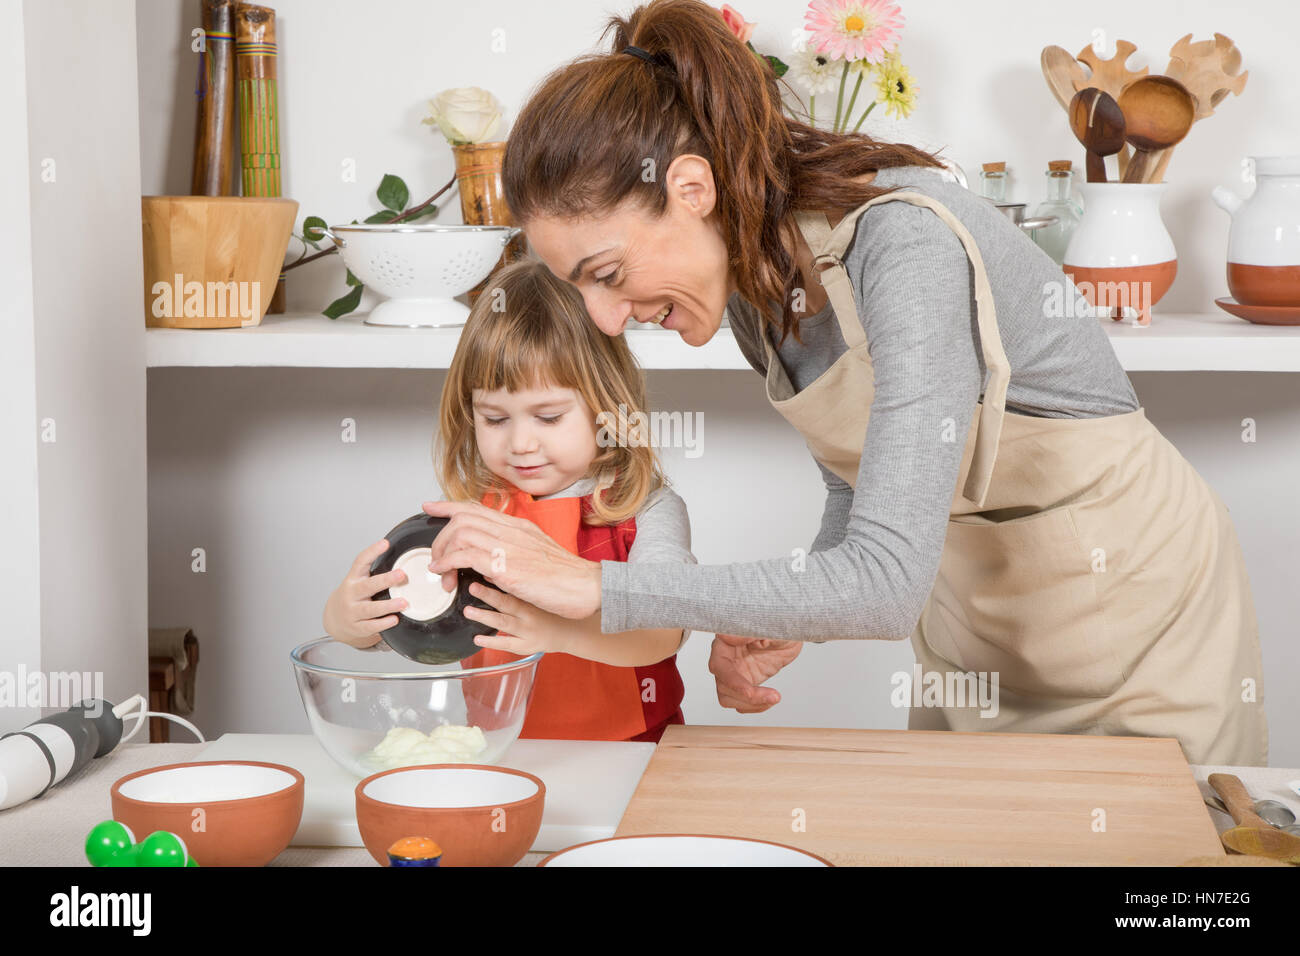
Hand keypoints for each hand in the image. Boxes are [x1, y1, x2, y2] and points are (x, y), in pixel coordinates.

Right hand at [322, 539, 408, 647]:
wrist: (334, 619)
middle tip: (402, 574)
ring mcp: (352, 611)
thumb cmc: (353, 596)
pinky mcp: (356, 627)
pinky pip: (370, 626)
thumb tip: (403, 560)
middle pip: (367, 586)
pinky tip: (395, 619)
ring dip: (387, 606)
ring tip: (404, 603)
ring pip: (369, 609)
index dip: (372, 552)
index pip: (360, 562)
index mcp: (353, 579)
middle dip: (385, 580)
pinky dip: (383, 623)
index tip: (385, 543)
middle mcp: (351, 594)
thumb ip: (375, 573)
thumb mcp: (358, 581)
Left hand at [421, 499, 601, 618]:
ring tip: (442, 572)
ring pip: (460, 533)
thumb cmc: (566, 578)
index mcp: (519, 527)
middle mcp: (512, 531)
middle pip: (463, 518)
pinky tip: (445, 574)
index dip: (449, 506)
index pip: (477, 508)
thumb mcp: (537, 556)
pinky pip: (466, 555)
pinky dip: (448, 562)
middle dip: (441, 537)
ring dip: (443, 553)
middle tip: (437, 558)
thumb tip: (489, 561)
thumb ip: (513, 553)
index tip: (431, 507)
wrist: (587, 587)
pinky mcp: (506, 566)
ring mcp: (509, 546)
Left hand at [463, 581, 575, 655]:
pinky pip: (507, 644)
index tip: (482, 571)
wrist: (570, 632)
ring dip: (485, 617)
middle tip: (472, 588)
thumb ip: (516, 586)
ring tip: (468, 611)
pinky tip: (477, 639)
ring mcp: (528, 631)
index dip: (498, 579)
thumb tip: (489, 573)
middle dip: (488, 595)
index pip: (514, 587)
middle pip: (507, 603)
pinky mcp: (525, 646)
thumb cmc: (551, 610)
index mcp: (533, 599)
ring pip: (504, 623)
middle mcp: (530, 614)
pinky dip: (492, 642)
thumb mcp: (539, 595)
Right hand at [708, 633, 802, 712]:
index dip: (733, 681)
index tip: (750, 691)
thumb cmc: (778, 622)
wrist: (789, 632)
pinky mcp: (745, 681)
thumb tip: (727, 637)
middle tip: (773, 696)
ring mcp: (734, 671)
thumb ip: (748, 632)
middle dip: (746, 696)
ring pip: (729, 697)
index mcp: (726, 641)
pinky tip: (771, 698)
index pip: (719, 665)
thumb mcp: (768, 626)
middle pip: (723, 686)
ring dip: (750, 704)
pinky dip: (756, 706)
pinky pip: (742, 701)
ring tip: (774, 698)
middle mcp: (726, 658)